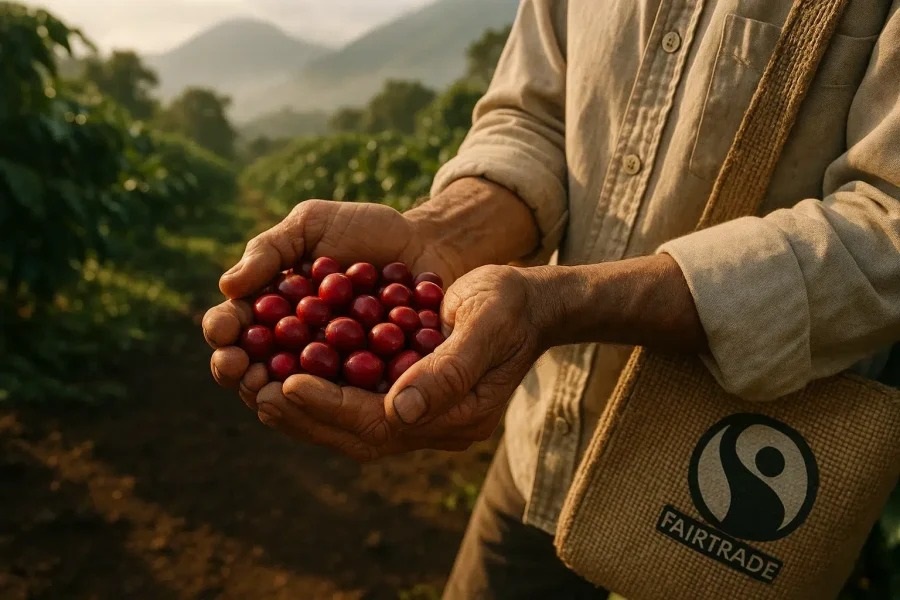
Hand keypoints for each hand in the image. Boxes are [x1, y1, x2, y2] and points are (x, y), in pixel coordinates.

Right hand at [201, 199, 459, 407]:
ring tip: (282, 391)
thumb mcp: (313, 225)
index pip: (233, 329)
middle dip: (245, 376)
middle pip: (255, 373)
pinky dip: (341, 401)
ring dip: (286, 399)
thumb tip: (228, 287)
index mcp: (269, 313)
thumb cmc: (362, 230)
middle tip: (247, 375)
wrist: (426, 244)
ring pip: (298, 397)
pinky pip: (351, 402)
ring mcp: (331, 374)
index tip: (224, 333)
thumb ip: (270, 250)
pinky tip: (338, 398)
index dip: (223, 334)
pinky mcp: (369, 389)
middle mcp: (293, 350)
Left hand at [253, 265, 546, 460]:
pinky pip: (359, 408)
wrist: (530, 303)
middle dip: (307, 416)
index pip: (382, 422)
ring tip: (260, 390)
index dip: (332, 405)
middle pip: (360, 436)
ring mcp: (425, 416)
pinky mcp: (412, 398)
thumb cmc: (511, 304)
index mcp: (457, 416)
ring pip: (354, 428)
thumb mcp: (487, 324)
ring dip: (306, 413)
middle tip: (257, 393)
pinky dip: (322, 397)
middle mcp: (437, 426)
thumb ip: (448, 370)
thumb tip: (399, 410)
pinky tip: (289, 376)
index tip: (288, 383)